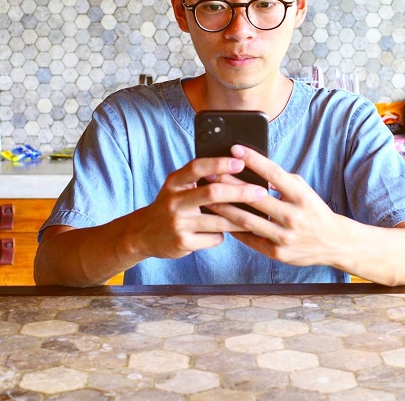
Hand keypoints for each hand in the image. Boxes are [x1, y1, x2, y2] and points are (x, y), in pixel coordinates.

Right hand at [129, 155, 268, 260]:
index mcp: (174, 182)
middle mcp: (174, 201)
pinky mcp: (183, 242)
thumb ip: (199, 178)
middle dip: (241, 192)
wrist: (143, 234)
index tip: (241, 162)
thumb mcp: (177, 187)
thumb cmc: (170, 205)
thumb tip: (237, 170)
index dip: (220, 163)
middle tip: (261, 192)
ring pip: (219, 220)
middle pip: (213, 193)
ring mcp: (178, 223)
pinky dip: (224, 235)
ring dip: (240, 218)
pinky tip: (227, 232)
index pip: (197, 167)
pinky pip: (214, 238)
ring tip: (258, 215)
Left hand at [206, 144, 341, 266]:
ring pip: (246, 220)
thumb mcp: (304, 191)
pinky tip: (219, 219)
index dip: (253, 159)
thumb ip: (282, 180)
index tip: (235, 148)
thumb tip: (256, 169)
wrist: (334, 243)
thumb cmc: (314, 211)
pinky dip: (233, 228)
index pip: (273, 173)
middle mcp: (293, 216)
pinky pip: (250, 239)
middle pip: (254, 197)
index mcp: (301, 197)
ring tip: (208, 197)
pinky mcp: (277, 253)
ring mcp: (284, 237)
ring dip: (224, 207)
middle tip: (210, 173)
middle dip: (229, 184)